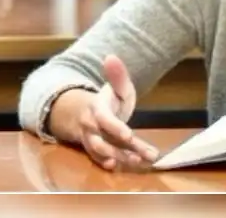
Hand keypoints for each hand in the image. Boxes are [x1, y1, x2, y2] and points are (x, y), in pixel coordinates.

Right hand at [77, 54, 157, 170]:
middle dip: (119, 149)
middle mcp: (91, 126)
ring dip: (118, 157)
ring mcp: (91, 139)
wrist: (86, 112)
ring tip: (137, 161)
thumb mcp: (116, 87)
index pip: (104, 120)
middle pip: (101, 140)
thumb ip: (117, 75)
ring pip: (100, 151)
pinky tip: (117, 167)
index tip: (129, 136)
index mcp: (97, 108)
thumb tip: (111, 56)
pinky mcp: (95, 151)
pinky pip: (98, 158)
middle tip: (139, 156)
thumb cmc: (108, 100)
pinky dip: (106, 163)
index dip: (115, 128)